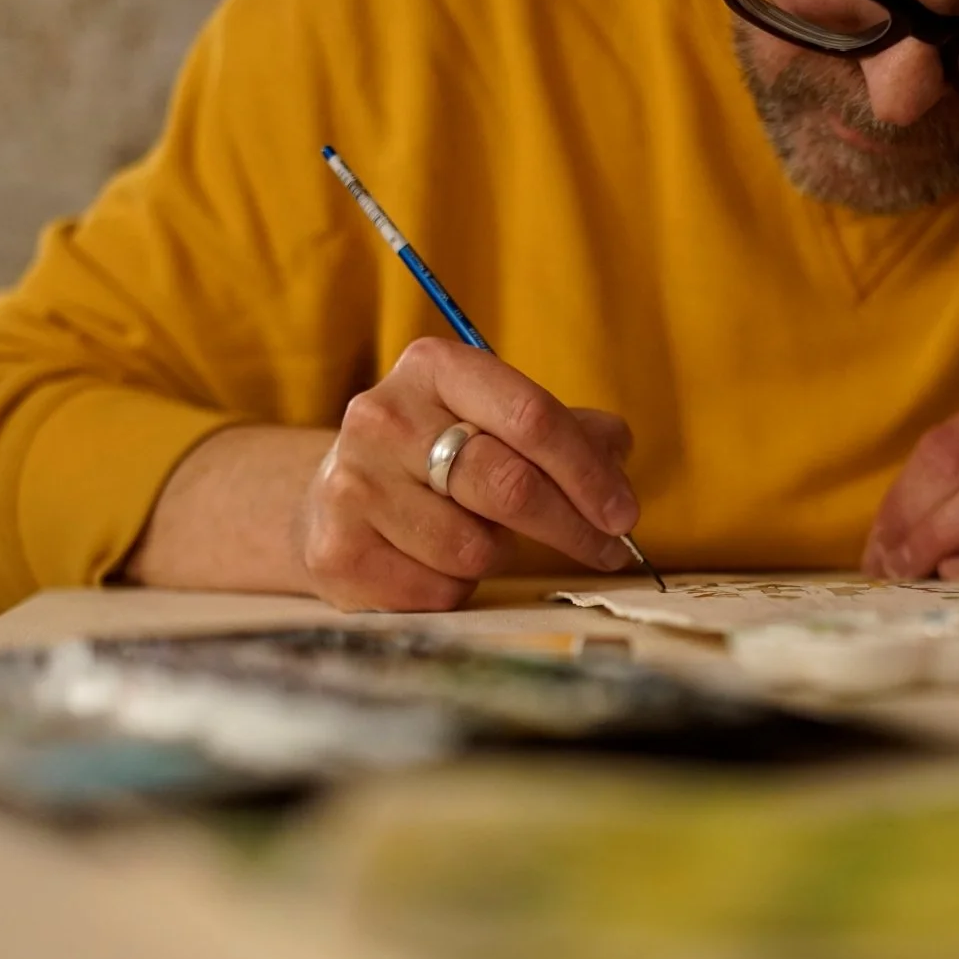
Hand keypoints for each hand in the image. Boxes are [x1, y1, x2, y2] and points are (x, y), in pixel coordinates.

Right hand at [300, 337, 639, 611]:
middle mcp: (382, 416)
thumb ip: (564, 431)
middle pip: (509, 485)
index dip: (588, 472)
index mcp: (433, 368)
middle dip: (571, 527)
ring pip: (473, 548)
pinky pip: (437, 590)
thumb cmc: (437, 461)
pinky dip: (456, 589)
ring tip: (479, 539)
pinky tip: (435, 564)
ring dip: (498, 556)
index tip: (623, 514)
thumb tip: (616, 449)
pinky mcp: (337, 550)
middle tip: (606, 550)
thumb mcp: (496, 424)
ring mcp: (352, 484)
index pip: (531, 417)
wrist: (336, 503)